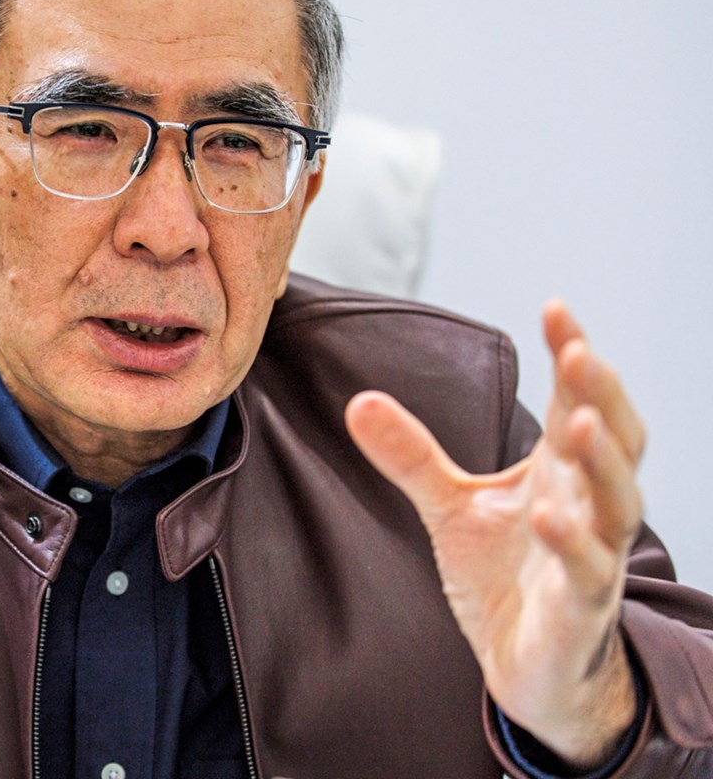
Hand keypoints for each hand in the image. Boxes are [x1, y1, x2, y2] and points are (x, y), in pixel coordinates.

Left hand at [345, 300, 644, 767]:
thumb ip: (412, 455)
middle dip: (602, 396)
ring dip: (602, 462)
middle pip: (616, 441)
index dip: (574, 356)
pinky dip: (575, 545)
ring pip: (619, 503)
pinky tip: (550, 519)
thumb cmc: (506, 578)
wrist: (530, 669)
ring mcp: (593, 558)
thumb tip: (359, 401)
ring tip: (579, 422)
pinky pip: (587, 574)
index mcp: (561, 474)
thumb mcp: (451, 506)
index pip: (580, 401)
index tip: (556, 308)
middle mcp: (589, 507)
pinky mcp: (579, 610)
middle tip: (581, 352)